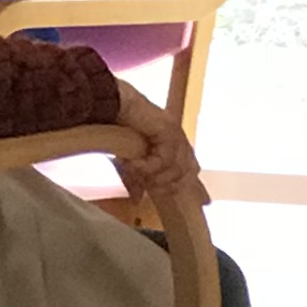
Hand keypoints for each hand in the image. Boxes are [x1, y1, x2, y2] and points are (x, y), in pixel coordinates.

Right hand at [103, 84, 203, 211]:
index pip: (191, 169)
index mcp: (175, 146)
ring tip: (136, 172)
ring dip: (155, 176)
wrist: (114, 106)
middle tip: (149, 186)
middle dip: (169, 184)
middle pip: (188, 172)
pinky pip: (164, 159)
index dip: (189, 186)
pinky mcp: (169, 130)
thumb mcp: (129, 162)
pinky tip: (134, 164)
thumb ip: (136, 179)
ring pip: (177, 168)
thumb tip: (137, 200)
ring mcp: (176, 134)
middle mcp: (180, 140)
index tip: (189, 200)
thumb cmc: (119, 131)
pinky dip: (148, 167)